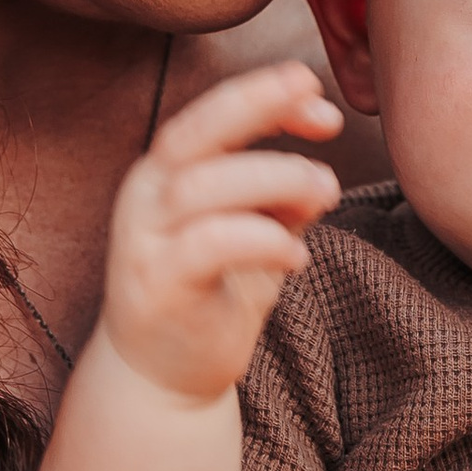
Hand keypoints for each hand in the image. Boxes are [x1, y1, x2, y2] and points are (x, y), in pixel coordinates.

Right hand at [99, 63, 343, 401]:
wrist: (164, 381)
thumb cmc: (213, 296)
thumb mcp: (256, 233)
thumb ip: (280, 195)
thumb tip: (322, 153)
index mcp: (166, 172)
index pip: (208, 114)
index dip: (260, 93)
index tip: (315, 89)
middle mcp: (145, 196)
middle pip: (194, 133)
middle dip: (260, 108)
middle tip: (329, 119)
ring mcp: (143, 242)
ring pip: (203, 187)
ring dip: (276, 180)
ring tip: (326, 193)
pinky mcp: (155, 288)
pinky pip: (207, 246)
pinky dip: (261, 240)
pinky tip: (298, 256)